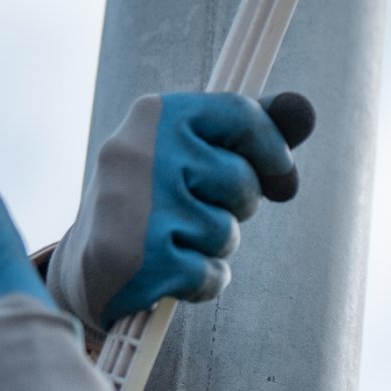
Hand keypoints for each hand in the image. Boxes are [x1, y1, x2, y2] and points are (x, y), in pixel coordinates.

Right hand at [47, 90, 314, 333]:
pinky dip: (201, 281)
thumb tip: (304, 108)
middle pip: (240, 180)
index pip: (240, 114)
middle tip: (200, 212)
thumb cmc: (152, 202)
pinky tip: (171, 275)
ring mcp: (141, 209)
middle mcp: (141, 154)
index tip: (279, 171)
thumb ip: (247, 133)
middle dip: (237, 206)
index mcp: (153, 116)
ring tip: (177, 242)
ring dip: (214, 246)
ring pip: (226, 232)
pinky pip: (211, 274)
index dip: (272, 147)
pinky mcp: (144, 263)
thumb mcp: (189, 154)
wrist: (86, 267)